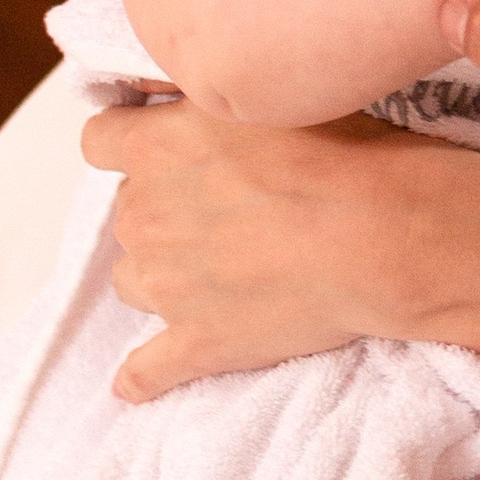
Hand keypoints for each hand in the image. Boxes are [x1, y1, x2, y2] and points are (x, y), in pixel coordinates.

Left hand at [84, 103, 419, 400]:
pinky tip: (135, 384)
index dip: (128, 143)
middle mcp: (145, 214)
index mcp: (155, 146)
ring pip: (132, 279)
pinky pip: (147, 370)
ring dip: (161, 274)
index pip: (100, 139)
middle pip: (127, 212)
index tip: (158, 150)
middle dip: (165, 209)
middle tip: (226, 210)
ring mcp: (165, 285)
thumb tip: (171, 102)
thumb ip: (201, 101)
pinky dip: (140, 378)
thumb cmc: (338, 153)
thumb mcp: (260, 94)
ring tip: (218, 273)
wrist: (379, 234)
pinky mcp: (196, 342)